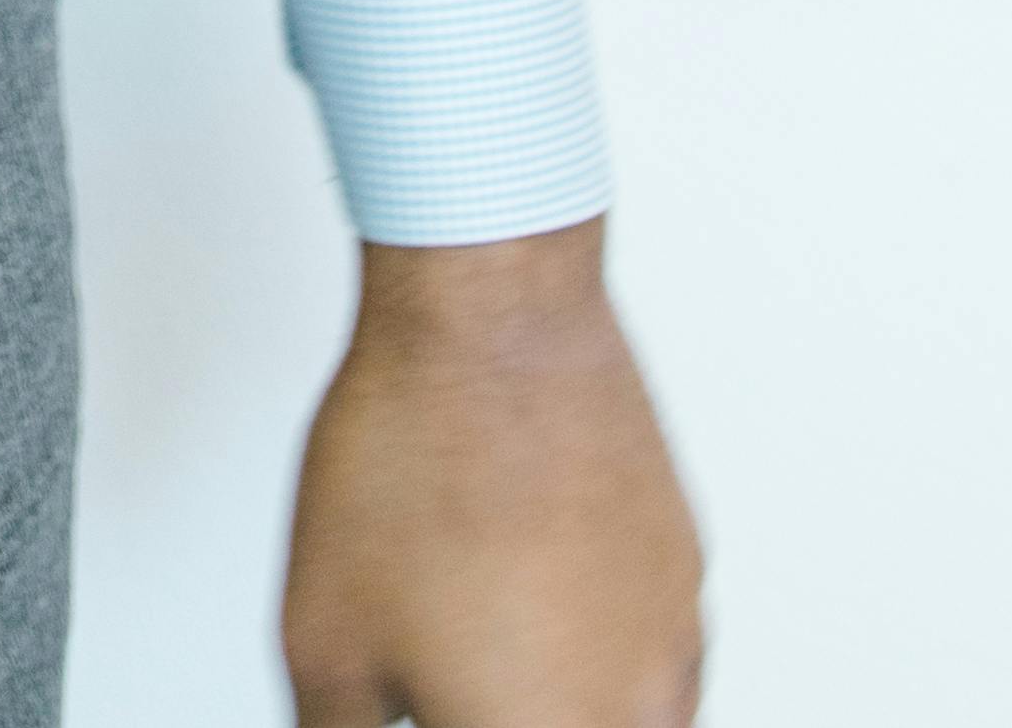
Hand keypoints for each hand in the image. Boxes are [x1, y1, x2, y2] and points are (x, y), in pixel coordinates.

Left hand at [285, 224, 701, 722]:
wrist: (489, 322)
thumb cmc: (409, 465)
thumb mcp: (323, 643)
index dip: (437, 720)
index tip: (418, 706)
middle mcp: (633, 718)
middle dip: (495, 707)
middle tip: (444, 673)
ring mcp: (675, 651)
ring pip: (623, 718)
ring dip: (559, 697)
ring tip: (483, 630)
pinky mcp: (687, 579)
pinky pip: (649, 654)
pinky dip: (595, 644)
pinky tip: (530, 583)